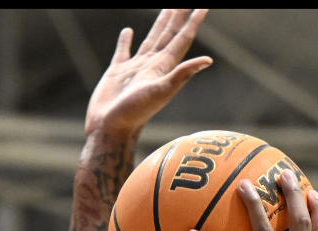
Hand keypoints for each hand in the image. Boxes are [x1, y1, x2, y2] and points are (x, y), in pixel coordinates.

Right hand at [84, 8, 210, 139]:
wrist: (109, 130)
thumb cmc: (134, 114)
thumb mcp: (161, 92)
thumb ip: (182, 75)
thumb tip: (207, 61)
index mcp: (163, 66)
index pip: (182, 39)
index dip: (193, 22)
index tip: (203, 6)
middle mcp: (152, 65)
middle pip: (169, 34)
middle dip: (178, 16)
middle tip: (185, 1)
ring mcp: (134, 68)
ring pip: (151, 39)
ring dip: (160, 24)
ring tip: (167, 8)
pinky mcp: (116, 72)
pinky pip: (123, 51)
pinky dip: (125, 40)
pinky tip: (128, 31)